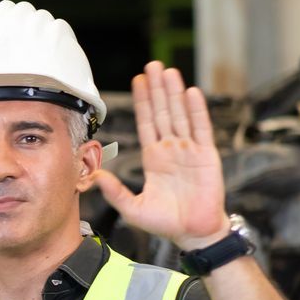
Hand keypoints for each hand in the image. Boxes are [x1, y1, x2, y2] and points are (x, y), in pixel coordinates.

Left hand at [93, 61, 231, 251]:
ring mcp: (189, 150)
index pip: (146, 123)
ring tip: (168, 71)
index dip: (142, 102)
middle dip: (156, 89)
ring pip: (180, 115)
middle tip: (152, 65)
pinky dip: (196, 111)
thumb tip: (93, 177)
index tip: (137, 81)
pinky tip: (191, 92)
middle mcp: (172, 149)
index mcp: (154, 158)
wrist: (193, 234)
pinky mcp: (206, 156)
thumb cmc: (166, 223)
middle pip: (162, 112)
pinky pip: (201, 129)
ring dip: (174, 93)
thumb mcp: (132, 207)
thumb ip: (114, 191)